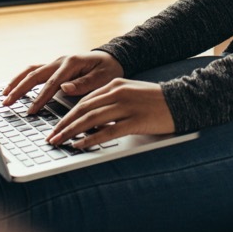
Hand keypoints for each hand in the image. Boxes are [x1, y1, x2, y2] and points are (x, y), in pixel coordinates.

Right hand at [1, 51, 123, 113]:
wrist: (111, 58)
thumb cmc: (109, 70)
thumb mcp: (103, 78)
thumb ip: (84, 84)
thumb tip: (64, 88)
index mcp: (72, 63)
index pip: (52, 83)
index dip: (40, 98)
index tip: (31, 111)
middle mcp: (61, 61)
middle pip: (35, 75)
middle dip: (19, 89)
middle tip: (7, 103)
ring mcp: (56, 63)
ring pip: (31, 71)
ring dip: (16, 82)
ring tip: (4, 95)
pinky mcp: (54, 67)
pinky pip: (34, 71)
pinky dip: (22, 79)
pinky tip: (13, 88)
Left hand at [46, 79, 174, 149]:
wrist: (182, 101)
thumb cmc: (156, 101)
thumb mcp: (130, 95)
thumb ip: (111, 103)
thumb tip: (91, 121)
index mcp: (115, 85)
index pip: (84, 101)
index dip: (66, 114)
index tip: (55, 126)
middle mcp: (118, 93)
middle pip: (83, 109)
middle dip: (63, 124)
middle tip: (50, 137)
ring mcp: (126, 106)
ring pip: (91, 119)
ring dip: (71, 132)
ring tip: (59, 142)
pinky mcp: (135, 120)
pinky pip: (107, 131)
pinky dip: (90, 139)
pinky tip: (80, 146)